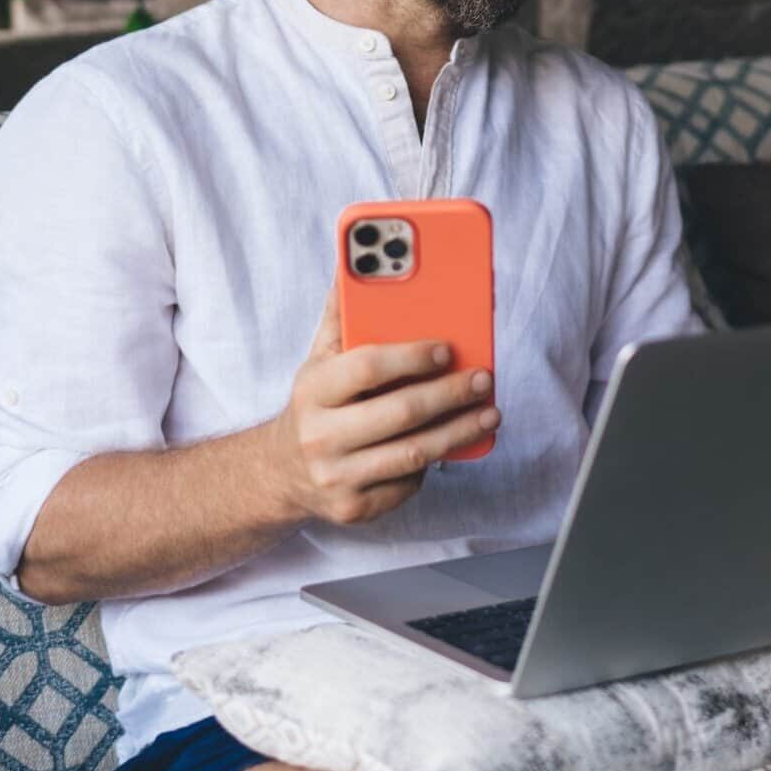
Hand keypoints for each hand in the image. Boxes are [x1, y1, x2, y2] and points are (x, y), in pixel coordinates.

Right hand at [262, 279, 499, 525]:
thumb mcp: (319, 358)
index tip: (447, 347)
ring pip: (413, 454)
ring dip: (459, 431)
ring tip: (489, 413)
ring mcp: (337, 476)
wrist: (280, 473)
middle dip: (450, 394)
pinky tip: (453, 442)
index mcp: (314, 389)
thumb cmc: (317, 404)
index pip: (367, 366)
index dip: (412, 356)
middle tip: (483, 379)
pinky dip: (434, 462)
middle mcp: (321, 435)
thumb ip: (343, 314)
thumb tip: (355, 262)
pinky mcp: (356, 508)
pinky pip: (408, 483)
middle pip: (400, 414)